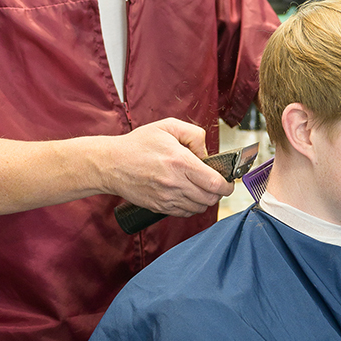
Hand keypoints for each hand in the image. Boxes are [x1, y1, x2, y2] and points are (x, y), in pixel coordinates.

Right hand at [103, 119, 232, 216]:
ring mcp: (167, 198)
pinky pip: (185, 213)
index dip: (227, 185)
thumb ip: (194, 134)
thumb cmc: (138, 144)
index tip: (229, 181)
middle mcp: (175, 183)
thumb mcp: (168, 126)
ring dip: (205, 199)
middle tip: (216, 182)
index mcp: (180, 162)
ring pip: (199, 207)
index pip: (214, 182)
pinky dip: (192, 206)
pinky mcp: (159, 207)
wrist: (112, 164)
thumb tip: (207, 153)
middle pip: (210, 198)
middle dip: (218, 192)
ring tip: (201, 187)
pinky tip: (188, 194)